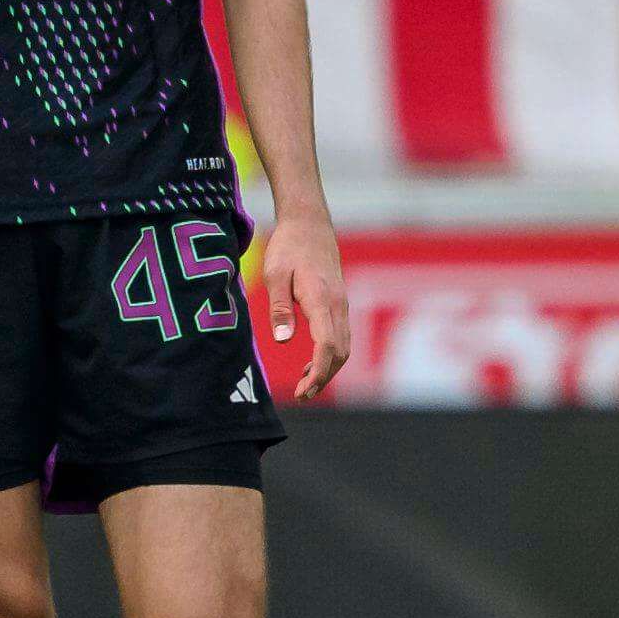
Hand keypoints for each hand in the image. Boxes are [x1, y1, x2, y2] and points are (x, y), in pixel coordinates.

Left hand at [256, 209, 349, 397]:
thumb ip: (279, 308)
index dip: (319, 372)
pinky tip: (310, 363)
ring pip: (344, 347)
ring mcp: (342, 304)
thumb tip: (284, 341)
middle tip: (302, 395)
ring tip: (305, 385)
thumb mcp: (274, 274)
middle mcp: (338, 305)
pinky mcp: (339, 303)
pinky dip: (330, 355)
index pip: (328, 345)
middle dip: (324, 377)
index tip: (304, 390)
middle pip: (340, 352)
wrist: (309, 222)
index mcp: (321, 299)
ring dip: (328, 369)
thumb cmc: (288, 246)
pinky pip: (341, 336)